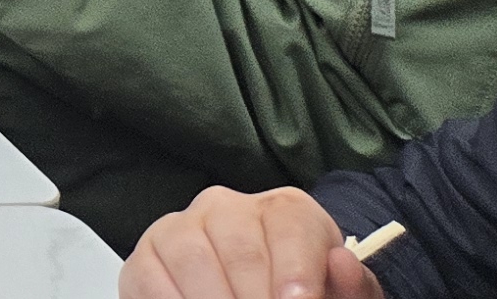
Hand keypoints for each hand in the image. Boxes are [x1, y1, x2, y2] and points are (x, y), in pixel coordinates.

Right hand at [121, 187, 380, 298]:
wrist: (267, 297)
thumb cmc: (303, 298)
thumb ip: (352, 288)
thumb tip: (341, 263)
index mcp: (286, 211)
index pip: (290, 226)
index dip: (297, 270)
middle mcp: (227, 206)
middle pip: (240, 247)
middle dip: (255, 297)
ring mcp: (180, 227)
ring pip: (191, 257)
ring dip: (214, 298)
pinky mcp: (144, 255)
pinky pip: (150, 275)